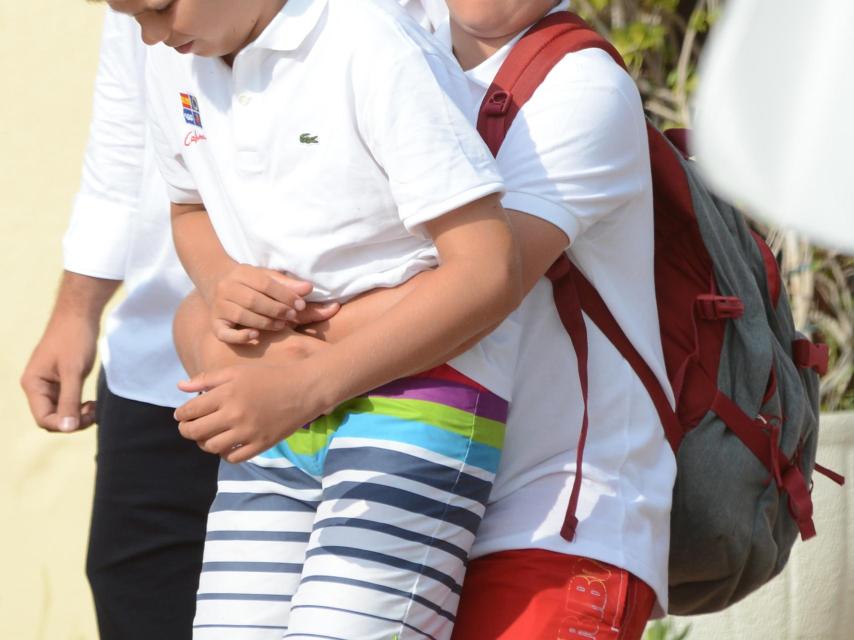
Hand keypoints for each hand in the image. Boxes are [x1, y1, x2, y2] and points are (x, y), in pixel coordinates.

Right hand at [21, 315, 98, 432]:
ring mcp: (49, 384)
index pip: (43, 418)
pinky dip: (79, 406)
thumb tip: (67, 428)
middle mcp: (37, 386)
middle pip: (52, 418)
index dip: (64, 424)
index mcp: (33, 384)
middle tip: (94, 411)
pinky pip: (67, 402)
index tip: (86, 417)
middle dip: (72, 420)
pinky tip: (91, 403)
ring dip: (77, 414)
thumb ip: (69, 400)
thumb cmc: (74, 338)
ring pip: (61, 412)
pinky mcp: (61, 380)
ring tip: (94, 407)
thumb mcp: (73, 371)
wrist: (80, 314)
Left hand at [174, 354, 330, 463]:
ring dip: (204, 443)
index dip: (181, 414)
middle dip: (187, 430)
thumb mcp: (237, 371)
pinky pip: (234, 458)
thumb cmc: (270, 376)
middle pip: (196, 432)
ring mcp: (248, 432)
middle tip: (189, 427)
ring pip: (211, 447)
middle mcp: (234, 415)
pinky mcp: (261, 444)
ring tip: (208, 436)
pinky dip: (225, 454)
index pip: (190, 411)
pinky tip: (227, 445)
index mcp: (226, 394)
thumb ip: (207, 379)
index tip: (182, 415)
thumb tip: (180, 387)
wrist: (305, 388)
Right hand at [209, 265, 338, 343]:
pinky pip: (224, 334)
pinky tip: (255, 336)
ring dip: (265, 322)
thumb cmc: (251, 283)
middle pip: (253, 300)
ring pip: (242, 316)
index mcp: (241, 273)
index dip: (285, 295)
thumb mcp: (267, 278)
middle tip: (292, 316)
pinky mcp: (215, 324)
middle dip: (276, 309)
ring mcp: (218, 306)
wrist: (217, 282)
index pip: (265, 284)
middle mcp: (226, 288)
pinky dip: (240, 336)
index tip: (301, 304)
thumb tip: (309, 288)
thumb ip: (288, 285)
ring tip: (282, 325)